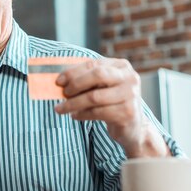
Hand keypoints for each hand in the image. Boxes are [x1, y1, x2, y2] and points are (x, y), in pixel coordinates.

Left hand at [54, 58, 168, 157]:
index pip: (94, 64)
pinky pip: (98, 112)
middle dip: (76, 84)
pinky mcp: (127, 112)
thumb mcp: (101, 87)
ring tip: (61, 108)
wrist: (132, 126)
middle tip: (63, 93)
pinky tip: (74, 116)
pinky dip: (82, 114)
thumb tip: (59, 81)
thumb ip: (85, 80)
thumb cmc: (111, 102)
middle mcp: (129, 78)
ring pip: (95, 97)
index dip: (73, 72)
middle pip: (98, 75)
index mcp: (121, 66)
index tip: (58, 81)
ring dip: (73, 103)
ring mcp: (131, 95)